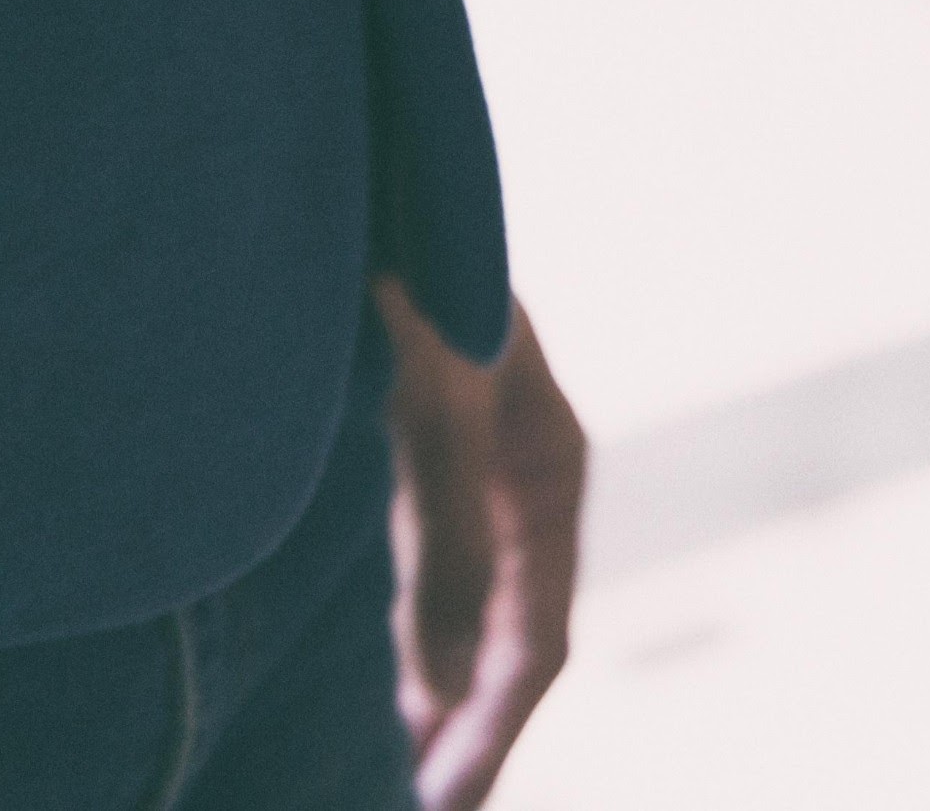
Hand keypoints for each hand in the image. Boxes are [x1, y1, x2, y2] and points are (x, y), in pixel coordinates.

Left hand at [381, 285, 585, 810]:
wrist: (380, 182)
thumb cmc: (414, 288)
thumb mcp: (430, 423)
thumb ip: (439, 556)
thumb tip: (436, 694)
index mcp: (551, 476)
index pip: (535, 642)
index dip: (491, 736)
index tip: (436, 809)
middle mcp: (525, 477)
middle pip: (513, 634)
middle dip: (474, 731)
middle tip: (420, 808)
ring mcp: (483, 461)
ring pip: (473, 607)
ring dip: (442, 692)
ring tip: (401, 768)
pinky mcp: (430, 442)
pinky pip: (436, 570)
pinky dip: (413, 638)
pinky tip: (378, 672)